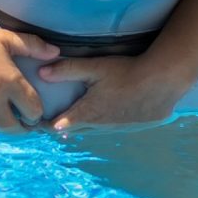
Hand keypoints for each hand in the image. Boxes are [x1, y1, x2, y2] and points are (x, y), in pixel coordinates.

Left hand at [37, 55, 188, 132]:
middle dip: (64, 126)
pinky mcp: (135, 126)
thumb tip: (40, 72)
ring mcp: (119, 128)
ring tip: (76, 118)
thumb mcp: (93, 68)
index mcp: (88, 112)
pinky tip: (109, 113)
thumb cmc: (125, 72)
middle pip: (76, 130)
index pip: (59, 125)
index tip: (35, 123)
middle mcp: (101, 125)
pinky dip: (106, 123)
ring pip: (95, 130)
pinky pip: (114, 128)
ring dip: (86, 125)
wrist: (162, 81)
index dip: (45, 125)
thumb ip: (66, 69)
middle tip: (51, 121)